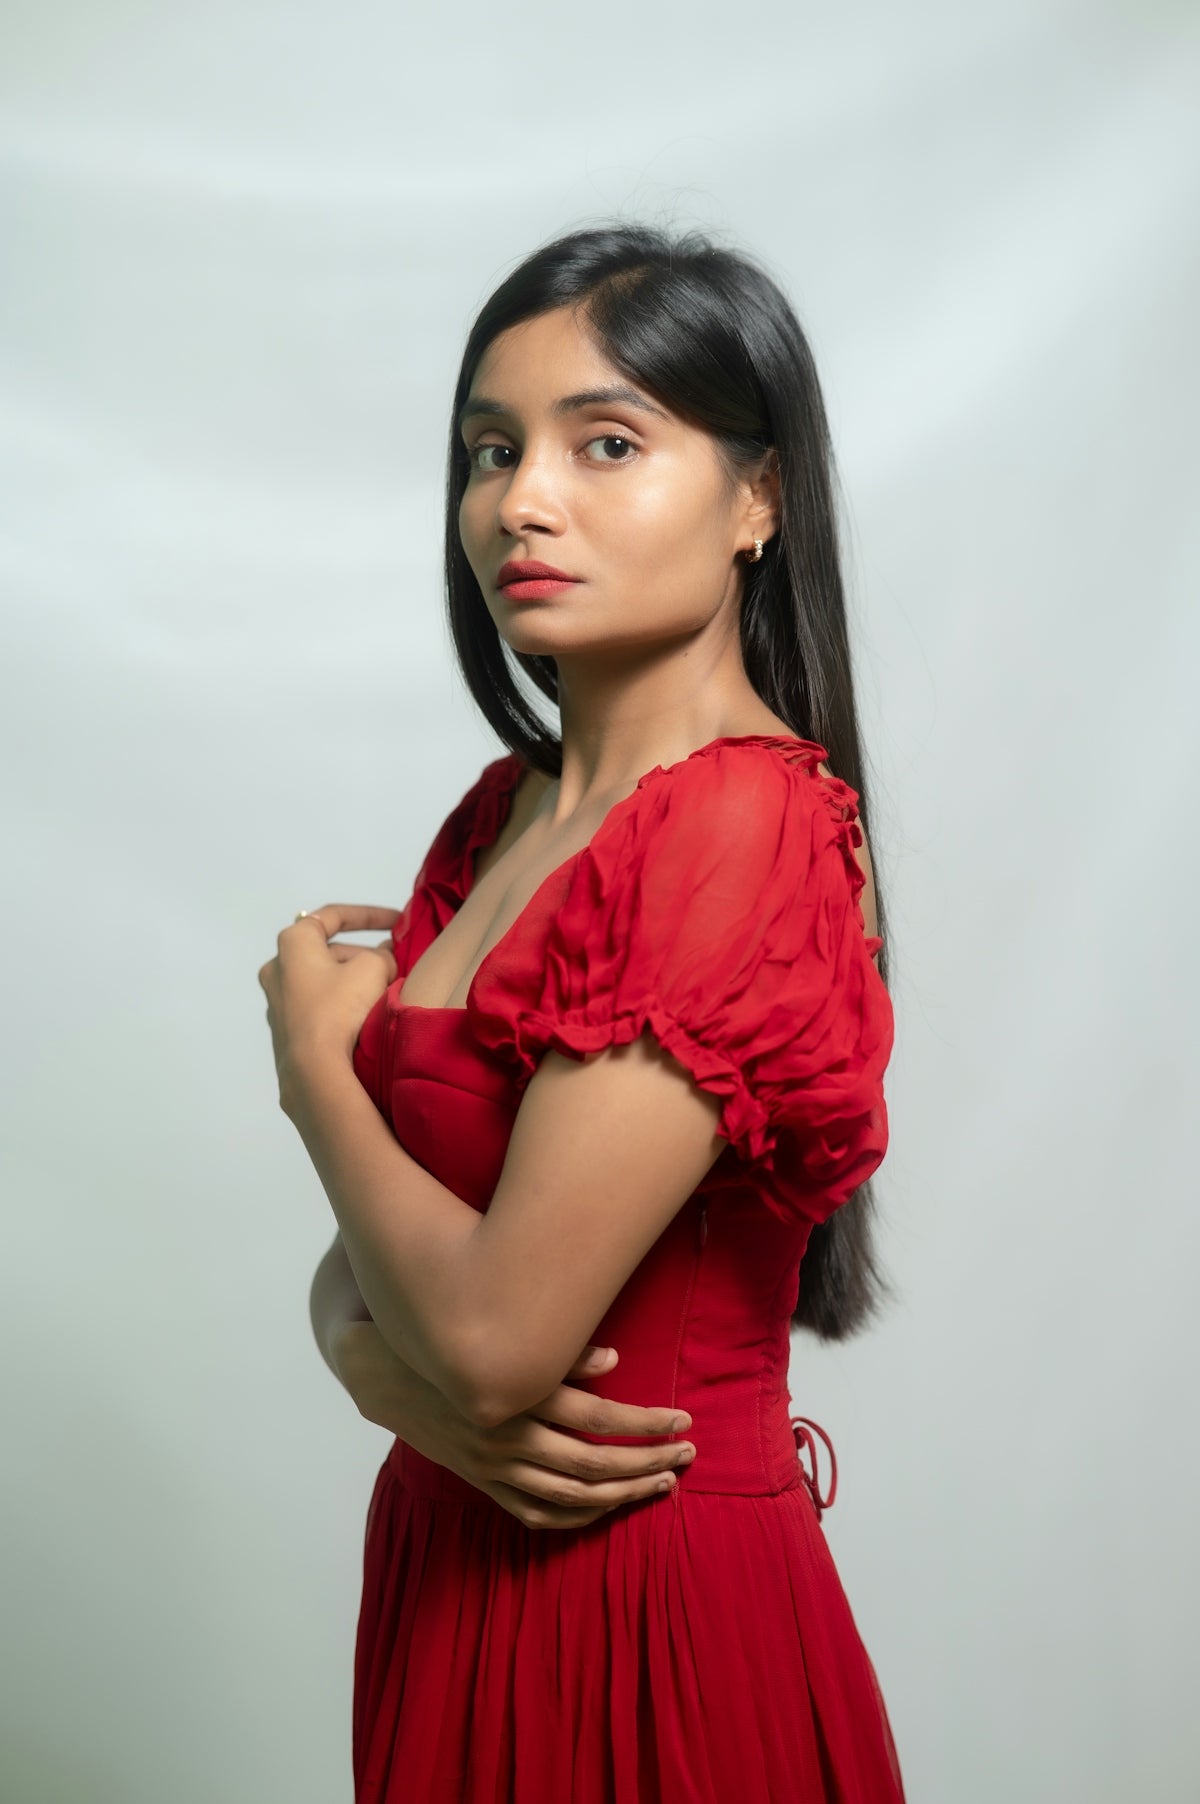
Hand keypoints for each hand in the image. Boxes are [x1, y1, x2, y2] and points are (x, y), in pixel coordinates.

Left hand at [257, 904, 398, 1102]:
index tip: (398, 921)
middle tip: (393, 964)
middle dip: (363, 955)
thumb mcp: (372, 969)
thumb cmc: (340, 1008)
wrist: (313, 1072)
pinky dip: (341, 1006)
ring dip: (353, 982)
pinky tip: (364, 1018)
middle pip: (328, 952)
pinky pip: (319, 1009)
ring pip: (324, 983)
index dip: (370, 915)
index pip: (333, 916)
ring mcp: (278, 1005)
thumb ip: (381, 955)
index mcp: (292, 944)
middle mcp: (277, 970)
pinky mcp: (285, 1035)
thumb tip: (380, 961)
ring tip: (383, 992)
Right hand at [333, 1326, 696, 1530]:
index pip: (599, 1419)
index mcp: (519, 1398)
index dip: (645, 1422)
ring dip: (623, 1493)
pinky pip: (535, 1512)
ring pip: (571, 1496)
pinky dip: (575, 1517)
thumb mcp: (502, 1333)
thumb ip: (559, 1351)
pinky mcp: (482, 1481)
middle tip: (687, 1454)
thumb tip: (615, 1359)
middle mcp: (509, 1439)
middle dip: (647, 1461)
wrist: (385, 1370)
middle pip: (594, 1464)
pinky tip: (608, 1508)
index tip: (682, 1419)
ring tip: (663, 1483)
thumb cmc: (454, 1338)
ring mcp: (494, 1467)